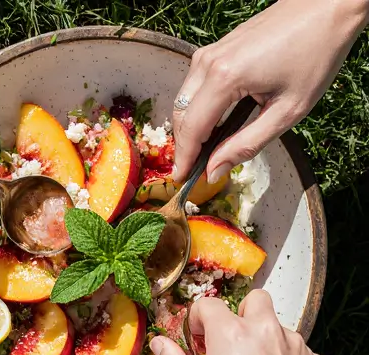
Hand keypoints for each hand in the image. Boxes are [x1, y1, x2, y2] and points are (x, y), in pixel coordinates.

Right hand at [151, 292, 356, 354]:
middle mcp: (269, 334)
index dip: (195, 322)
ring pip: (276, 327)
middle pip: (253, 301)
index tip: (194, 345)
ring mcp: (298, 349)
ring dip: (259, 342)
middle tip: (224, 350)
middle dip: (236, 317)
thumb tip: (160, 343)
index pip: (208, 305)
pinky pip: (295, 352)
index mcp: (232, 337)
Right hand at [172, 0, 368, 182]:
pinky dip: (198, 107)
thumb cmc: (316, 53)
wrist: (330, 6)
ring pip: (184, 99)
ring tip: (205, 148)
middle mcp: (209, 62)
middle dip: (184, 145)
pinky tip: (214, 121)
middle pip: (181, 115)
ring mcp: (211, 51)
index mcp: (225, 78)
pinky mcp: (217, 47)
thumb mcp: (287, 111)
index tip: (181, 181)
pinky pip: (195, 84)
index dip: (184, 159)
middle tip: (194, 168)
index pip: (191, 129)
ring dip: (190, 126)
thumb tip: (214, 170)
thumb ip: (246, 145)